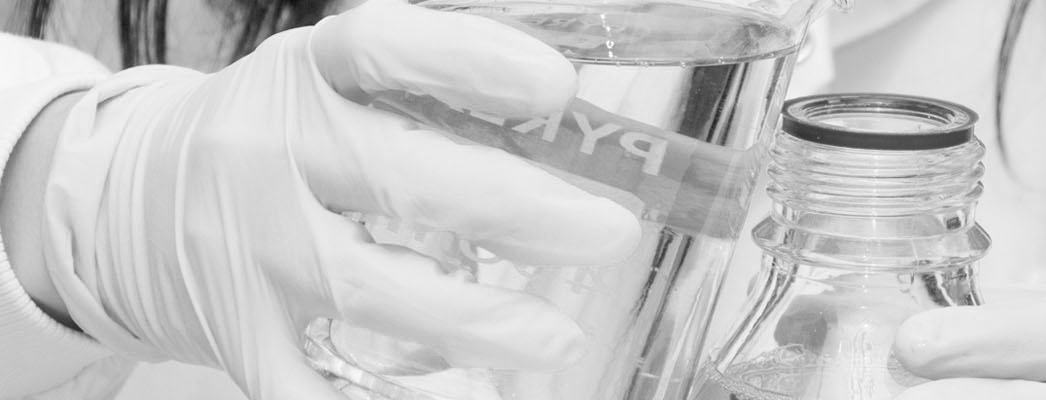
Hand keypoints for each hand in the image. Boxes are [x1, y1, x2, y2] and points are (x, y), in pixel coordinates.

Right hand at [37, 1, 638, 398]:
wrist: (123, 204)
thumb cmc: (274, 137)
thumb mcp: (332, 84)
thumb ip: (430, 93)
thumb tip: (566, 120)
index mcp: (305, 72)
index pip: (386, 48)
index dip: (477, 64)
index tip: (557, 91)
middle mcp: (269, 152)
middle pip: (405, 180)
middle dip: (526, 212)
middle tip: (610, 234)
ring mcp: (249, 248)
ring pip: (373, 291)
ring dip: (482, 322)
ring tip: (558, 340)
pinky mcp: (238, 333)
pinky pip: (318, 386)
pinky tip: (471, 399)